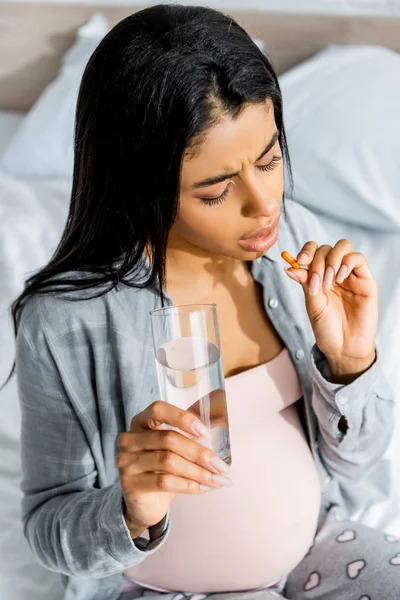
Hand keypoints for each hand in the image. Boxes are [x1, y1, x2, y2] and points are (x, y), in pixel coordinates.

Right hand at [117, 401, 231, 538]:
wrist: (145, 504)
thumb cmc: (162, 469)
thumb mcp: (174, 447)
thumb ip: (190, 431)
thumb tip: (220, 418)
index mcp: (140, 422)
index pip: (158, 410)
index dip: (183, 418)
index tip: (206, 433)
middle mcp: (130, 439)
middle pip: (168, 438)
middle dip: (200, 453)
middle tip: (222, 466)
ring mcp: (127, 462)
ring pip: (169, 461)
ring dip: (199, 472)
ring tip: (218, 480)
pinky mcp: (130, 484)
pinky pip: (164, 482)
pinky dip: (189, 485)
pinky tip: (204, 488)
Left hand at [284, 239, 377, 379]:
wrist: (343, 348)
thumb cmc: (327, 329)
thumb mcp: (312, 305)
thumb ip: (305, 284)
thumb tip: (289, 266)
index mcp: (319, 276)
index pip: (313, 251)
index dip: (306, 250)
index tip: (300, 261)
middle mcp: (335, 272)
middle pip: (326, 248)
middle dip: (317, 261)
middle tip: (316, 283)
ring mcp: (350, 275)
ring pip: (343, 246)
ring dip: (332, 260)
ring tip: (328, 282)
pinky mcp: (366, 281)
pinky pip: (358, 259)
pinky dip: (347, 262)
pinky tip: (340, 278)